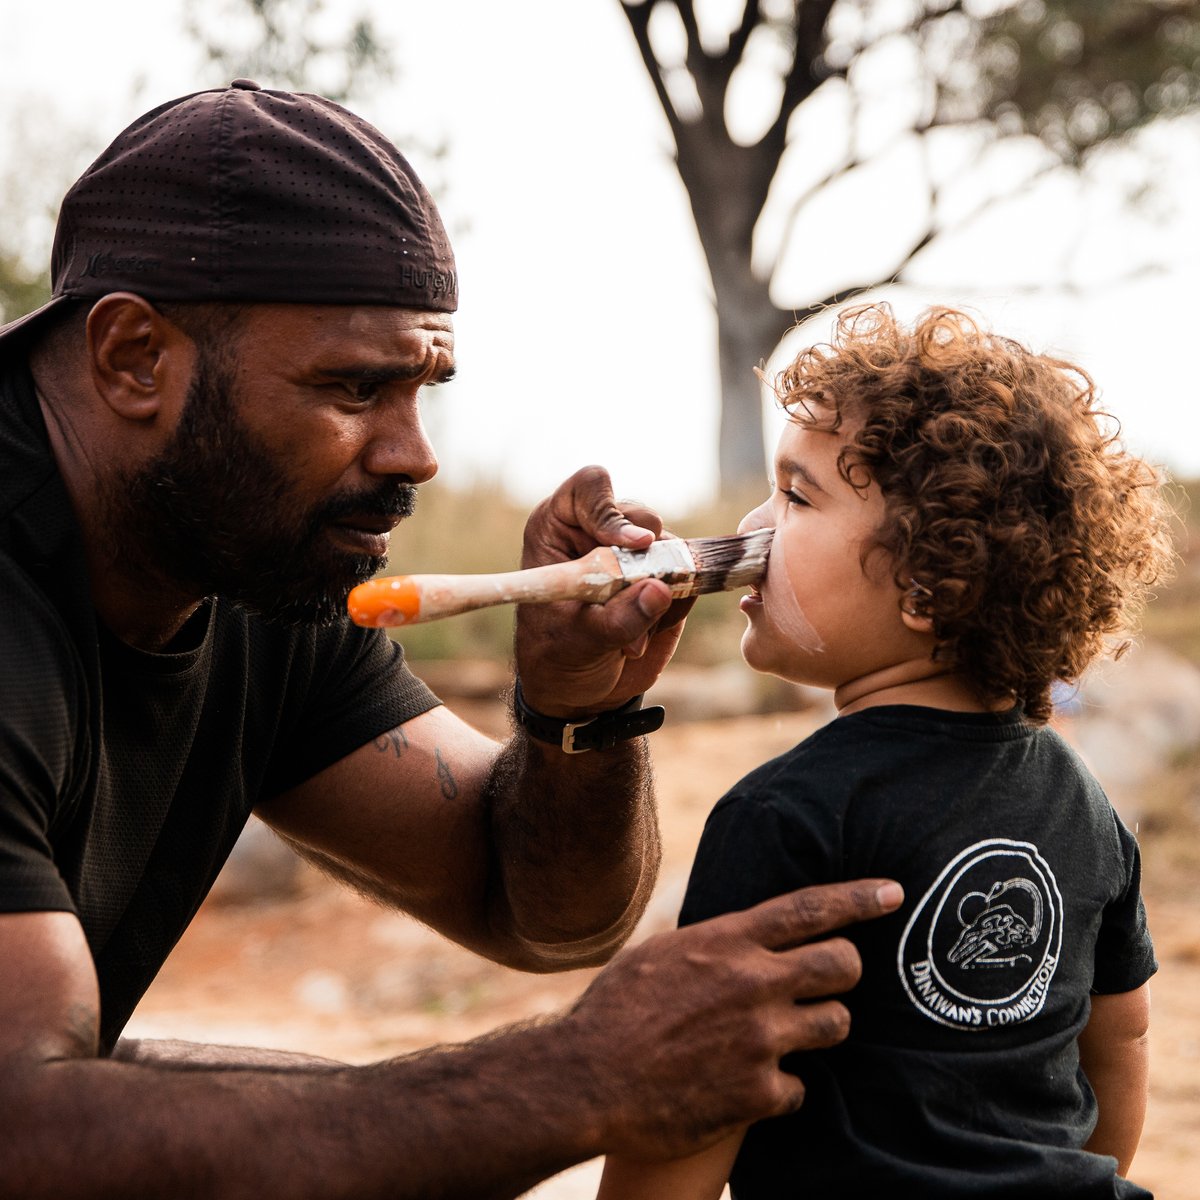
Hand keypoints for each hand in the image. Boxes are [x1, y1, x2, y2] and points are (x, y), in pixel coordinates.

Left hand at [515, 465, 694, 715]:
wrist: (578, 690)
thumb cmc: (560, 657)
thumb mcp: (582, 641)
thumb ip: (620, 617)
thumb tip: (661, 588)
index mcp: (559, 528)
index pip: (590, 487)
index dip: (612, 510)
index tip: (633, 544)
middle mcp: (598, 531)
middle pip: (641, 514)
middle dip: (647, 560)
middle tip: (638, 595)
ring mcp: (634, 554)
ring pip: (670, 547)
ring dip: (660, 592)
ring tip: (631, 636)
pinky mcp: (663, 576)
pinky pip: (688, 577)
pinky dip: (675, 607)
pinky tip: (644, 636)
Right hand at [564, 879, 903, 1160]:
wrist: (586, 1080)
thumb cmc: (614, 1011)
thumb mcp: (659, 954)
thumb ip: (709, 942)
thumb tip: (734, 932)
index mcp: (726, 941)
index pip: (810, 908)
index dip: (859, 897)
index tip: (893, 892)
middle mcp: (753, 983)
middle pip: (844, 965)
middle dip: (847, 970)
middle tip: (830, 980)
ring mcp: (761, 1040)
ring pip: (836, 1024)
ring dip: (819, 1029)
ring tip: (784, 1036)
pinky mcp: (758, 1094)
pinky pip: (800, 1089)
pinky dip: (779, 1090)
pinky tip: (744, 1087)